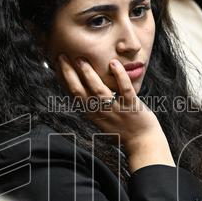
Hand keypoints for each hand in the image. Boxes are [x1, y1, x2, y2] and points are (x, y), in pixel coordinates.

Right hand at [57, 55, 172, 170]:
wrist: (142, 143)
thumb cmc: (123, 130)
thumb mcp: (102, 120)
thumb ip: (93, 107)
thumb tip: (83, 91)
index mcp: (93, 114)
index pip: (75, 95)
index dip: (65, 79)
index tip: (59, 65)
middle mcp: (102, 112)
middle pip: (81, 91)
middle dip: (70, 74)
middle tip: (63, 57)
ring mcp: (117, 109)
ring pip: (99, 90)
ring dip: (89, 74)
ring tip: (82, 59)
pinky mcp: (132, 106)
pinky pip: (125, 89)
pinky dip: (119, 75)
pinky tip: (113, 63)